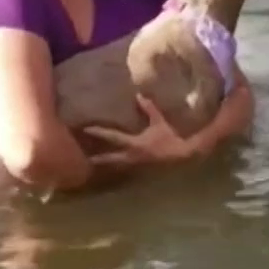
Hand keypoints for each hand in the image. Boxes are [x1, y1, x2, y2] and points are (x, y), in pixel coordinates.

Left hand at [82, 95, 197, 169]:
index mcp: (134, 144)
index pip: (113, 137)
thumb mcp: (159, 123)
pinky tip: (115, 170)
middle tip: (86, 158)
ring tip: (96, 165)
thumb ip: (149, 109)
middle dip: (99, 159)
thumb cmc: (170, 138)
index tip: (86, 129)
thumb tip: (139, 96)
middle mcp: (132, 157)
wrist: (182, 156)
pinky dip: (120, 169)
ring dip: (108, 165)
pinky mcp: (142, 172)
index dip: (99, 132)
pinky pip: (127, 171)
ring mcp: (136, 167)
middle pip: (111, 158)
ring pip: (118, 167)